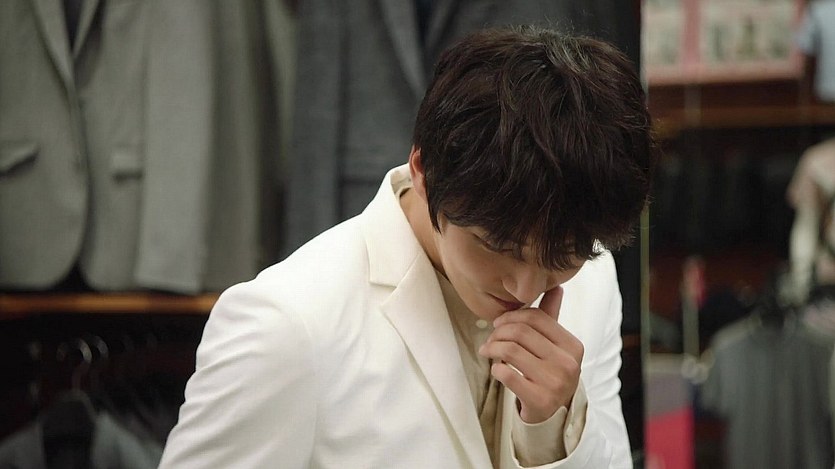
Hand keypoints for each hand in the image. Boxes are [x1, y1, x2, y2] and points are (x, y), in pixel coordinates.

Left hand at [478, 286, 583, 423]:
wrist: (553, 414)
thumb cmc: (549, 372)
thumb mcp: (554, 346)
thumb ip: (551, 317)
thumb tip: (556, 286)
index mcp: (572, 345)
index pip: (536, 318)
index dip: (511, 317)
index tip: (498, 324)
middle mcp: (568, 363)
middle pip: (521, 333)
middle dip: (498, 332)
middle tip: (489, 339)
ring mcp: (555, 383)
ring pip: (511, 351)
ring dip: (492, 348)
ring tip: (487, 351)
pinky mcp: (540, 400)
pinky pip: (507, 375)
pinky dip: (496, 368)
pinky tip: (496, 369)